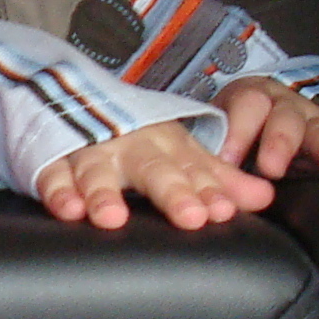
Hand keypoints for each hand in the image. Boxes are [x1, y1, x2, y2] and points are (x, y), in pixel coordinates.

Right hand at [38, 119, 272, 229]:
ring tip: (113, 218)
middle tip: (190, 217)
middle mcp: (132, 146)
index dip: (209, 191)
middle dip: (172, 192)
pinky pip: (53, 173)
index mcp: (166, 145)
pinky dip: (59, 190)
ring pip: (99, 172)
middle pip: (154, 169)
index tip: (222, 211)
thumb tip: (265, 198)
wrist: (75, 100)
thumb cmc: (136, 139)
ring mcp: (91, 151)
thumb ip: (218, 180)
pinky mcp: (54, 157)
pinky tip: (68, 210)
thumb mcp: (177, 154)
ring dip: (105, 193)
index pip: (193, 170)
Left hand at [215, 76, 318, 180]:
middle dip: (280, 142)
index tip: (228, 160)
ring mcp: (314, 121)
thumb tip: (204, 180)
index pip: (247, 105)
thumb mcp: (219, 135)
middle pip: (285, 118)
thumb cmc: (234, 133)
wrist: (257, 124)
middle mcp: (286, 106)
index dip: (238, 131)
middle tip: (272, 168)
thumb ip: (214, 152)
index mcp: (252, 98)